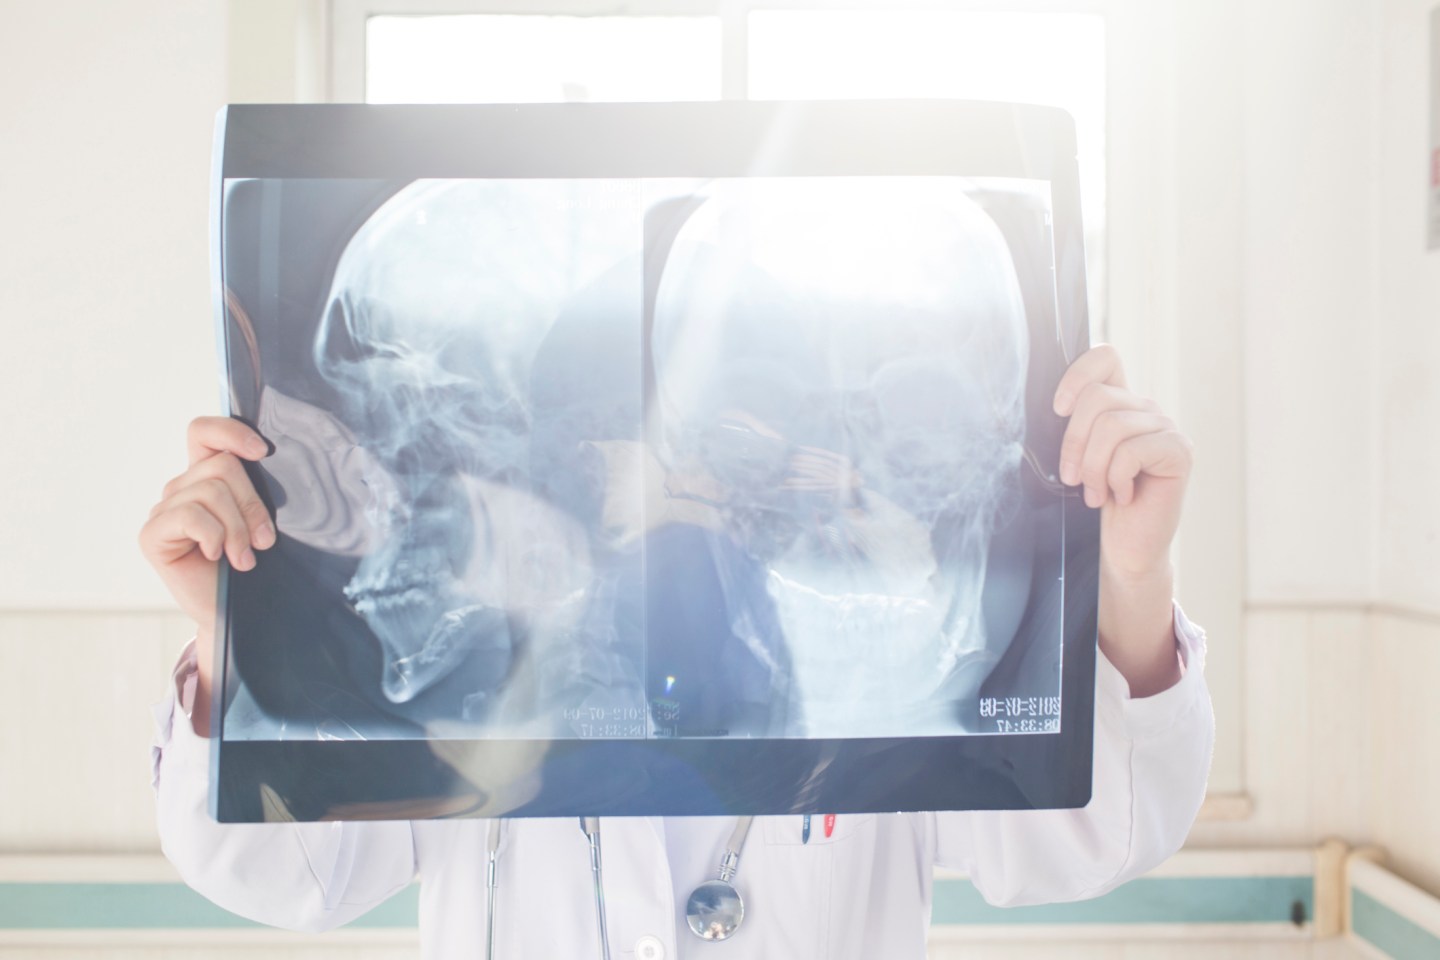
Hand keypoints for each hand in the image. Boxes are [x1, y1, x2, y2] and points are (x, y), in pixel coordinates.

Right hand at [138, 417, 275, 635]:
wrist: (239, 615)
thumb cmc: (252, 566)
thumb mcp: (259, 521)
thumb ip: (255, 491)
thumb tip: (264, 463)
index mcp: (206, 477)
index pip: (204, 432)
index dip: (231, 432)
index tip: (263, 453)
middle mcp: (181, 488)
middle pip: (223, 466)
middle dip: (251, 504)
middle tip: (262, 540)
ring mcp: (164, 510)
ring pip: (211, 491)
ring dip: (237, 528)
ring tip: (244, 557)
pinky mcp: (152, 534)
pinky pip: (191, 516)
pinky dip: (213, 537)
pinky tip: (216, 557)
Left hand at [1053, 345, 1191, 579]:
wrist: (1124, 547)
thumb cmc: (1097, 502)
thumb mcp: (1075, 458)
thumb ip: (1072, 427)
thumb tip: (1054, 407)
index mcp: (1119, 403)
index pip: (1105, 357)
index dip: (1077, 374)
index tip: (1058, 410)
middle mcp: (1145, 409)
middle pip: (1097, 397)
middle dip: (1073, 442)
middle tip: (1072, 478)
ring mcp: (1166, 428)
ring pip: (1111, 425)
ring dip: (1093, 467)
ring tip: (1096, 492)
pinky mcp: (1179, 451)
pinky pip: (1131, 451)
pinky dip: (1116, 479)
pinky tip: (1123, 496)